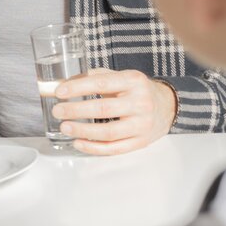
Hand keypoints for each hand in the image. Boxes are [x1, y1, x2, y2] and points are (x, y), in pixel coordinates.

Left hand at [51, 69, 176, 155]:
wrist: (167, 106)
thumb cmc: (136, 90)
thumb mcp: (120, 77)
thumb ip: (94, 77)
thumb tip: (64, 84)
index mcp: (133, 81)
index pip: (102, 83)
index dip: (78, 88)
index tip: (59, 92)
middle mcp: (140, 102)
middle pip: (103, 109)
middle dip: (76, 111)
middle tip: (57, 111)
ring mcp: (142, 124)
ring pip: (108, 132)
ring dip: (82, 131)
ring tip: (64, 127)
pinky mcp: (141, 142)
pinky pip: (114, 148)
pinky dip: (94, 148)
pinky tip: (78, 142)